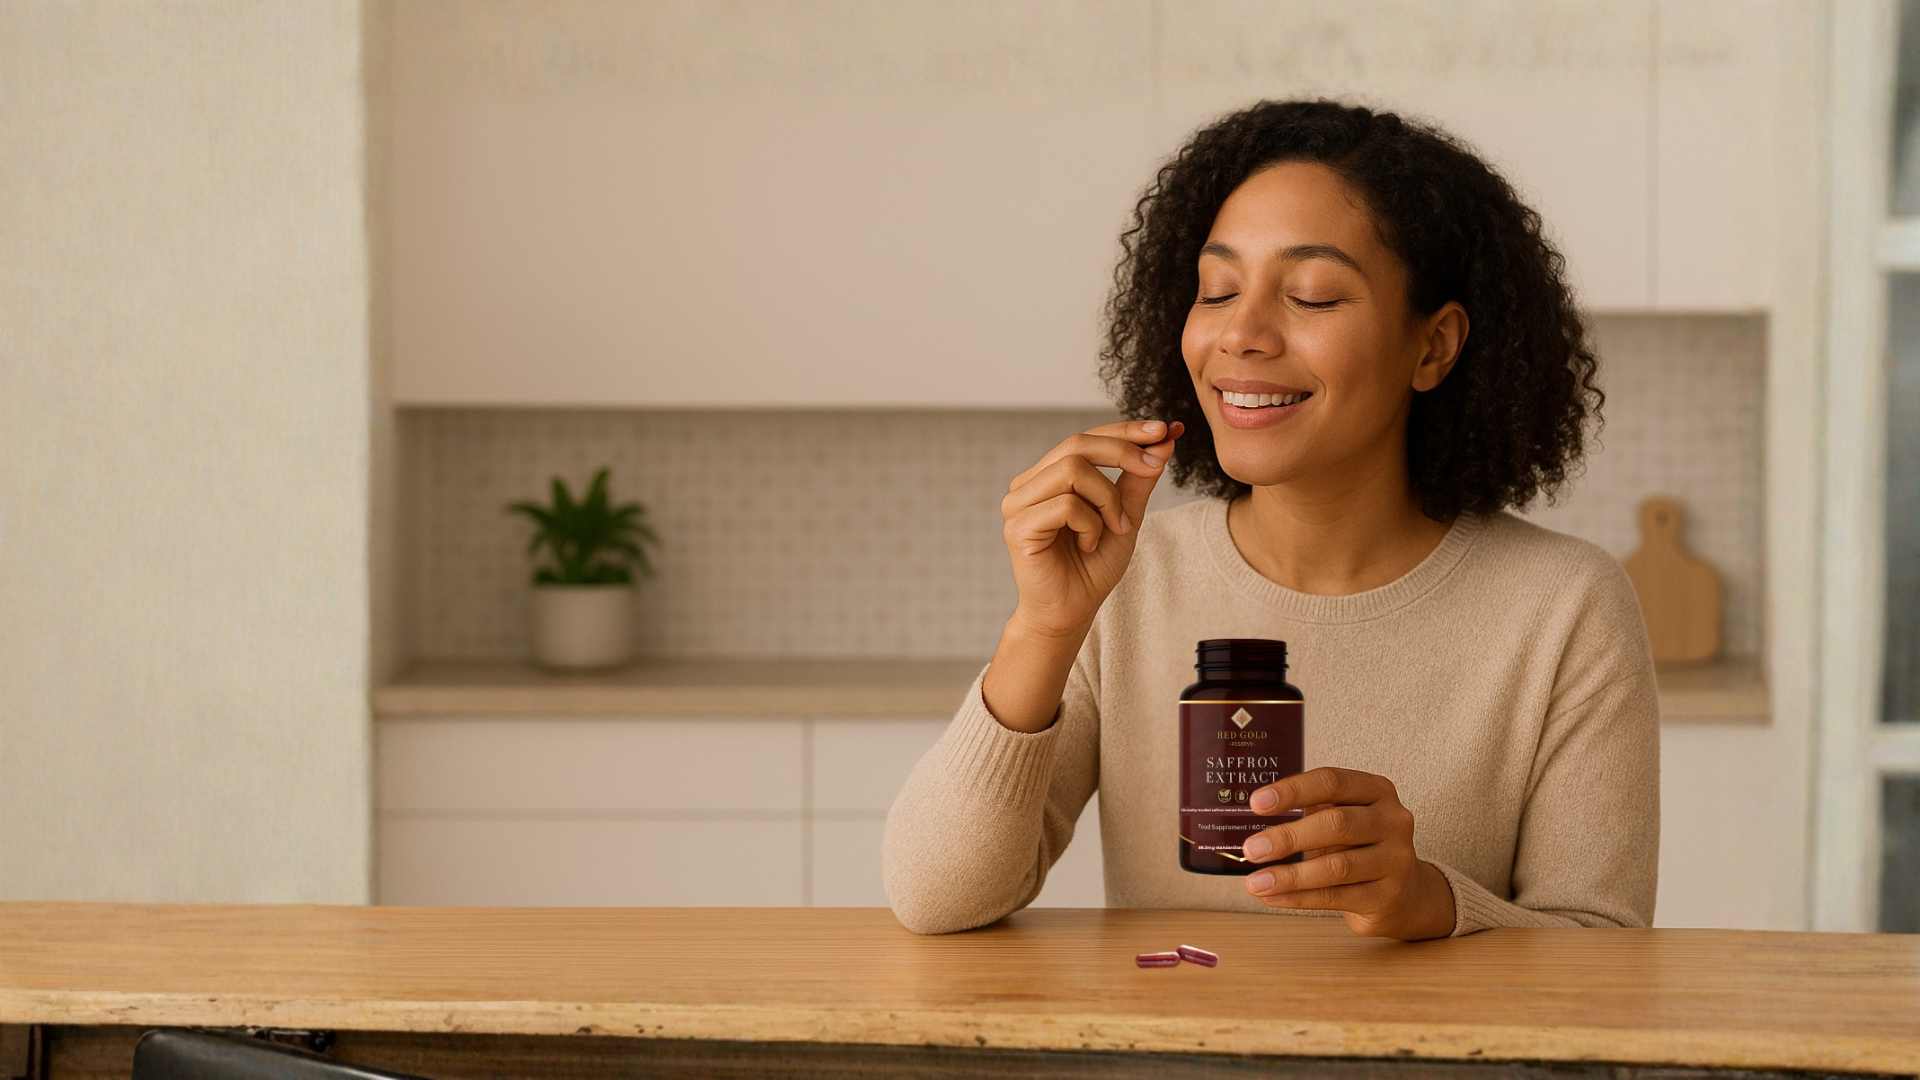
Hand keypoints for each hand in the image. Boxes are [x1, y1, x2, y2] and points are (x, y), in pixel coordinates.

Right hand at [999, 419, 1182, 638]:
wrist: (1071, 612)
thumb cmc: (1092, 567)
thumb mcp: (1125, 516)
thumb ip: (1138, 480)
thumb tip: (1164, 441)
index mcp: (1050, 476)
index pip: (1086, 438)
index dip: (1125, 430)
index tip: (1165, 430)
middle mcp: (1029, 484)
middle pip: (1077, 444)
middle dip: (1123, 451)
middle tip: (1155, 466)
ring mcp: (1018, 503)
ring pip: (1072, 469)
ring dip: (1107, 497)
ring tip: (1115, 527)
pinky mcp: (1018, 526)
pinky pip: (1066, 504)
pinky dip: (1090, 524)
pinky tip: (1089, 544)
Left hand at [1239, 767, 1455, 939]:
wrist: (1407, 894)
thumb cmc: (1362, 847)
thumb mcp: (1342, 818)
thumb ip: (1311, 810)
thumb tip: (1255, 814)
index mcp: (1377, 791)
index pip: (1332, 782)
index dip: (1292, 791)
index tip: (1256, 803)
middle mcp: (1393, 821)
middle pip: (1336, 824)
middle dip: (1288, 837)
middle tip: (1252, 848)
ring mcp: (1395, 860)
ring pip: (1337, 866)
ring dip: (1290, 875)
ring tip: (1255, 882)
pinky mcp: (1388, 896)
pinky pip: (1337, 897)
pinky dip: (1299, 897)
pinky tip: (1273, 896)